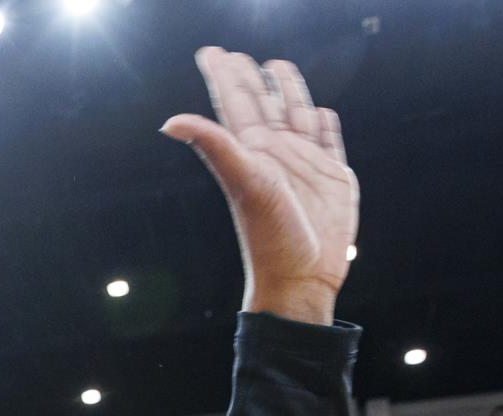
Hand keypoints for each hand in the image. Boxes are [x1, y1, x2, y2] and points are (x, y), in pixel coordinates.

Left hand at [165, 49, 356, 324]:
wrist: (302, 277)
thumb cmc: (270, 236)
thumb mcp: (243, 183)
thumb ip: (214, 146)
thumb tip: (169, 122)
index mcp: (252, 150)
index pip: (234, 102)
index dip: (224, 76)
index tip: (210, 52)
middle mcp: (275, 154)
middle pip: (262, 104)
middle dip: (249, 78)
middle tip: (235, 54)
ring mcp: (305, 164)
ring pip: (296, 115)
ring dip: (288, 91)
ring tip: (278, 67)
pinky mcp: (333, 178)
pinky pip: (329, 141)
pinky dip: (326, 124)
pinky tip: (321, 111)